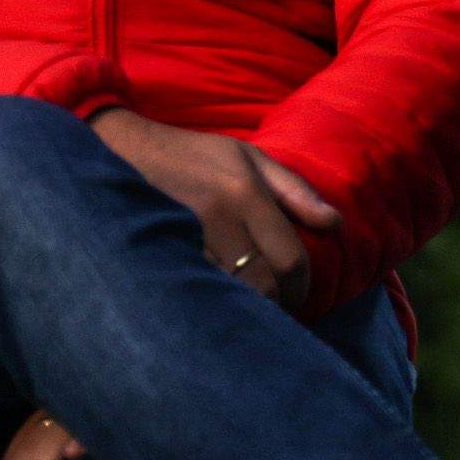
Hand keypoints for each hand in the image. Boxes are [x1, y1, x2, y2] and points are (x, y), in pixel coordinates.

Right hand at [91, 108, 339, 305]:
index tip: (300, 295)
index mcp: (246, 195)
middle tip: (279, 309)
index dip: (302, 287)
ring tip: (253, 310)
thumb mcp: (250, 158)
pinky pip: (195, 290)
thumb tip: (336, 223)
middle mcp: (219, 218)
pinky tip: (218, 303)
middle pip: (263, 284)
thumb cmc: (194, 155)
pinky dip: (213, 302)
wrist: (124, 150)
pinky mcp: (157, 251)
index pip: (290, 258)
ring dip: (246, 308)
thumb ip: (295, 191)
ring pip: (229, 294)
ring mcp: (185, 237)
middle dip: (278, 304)